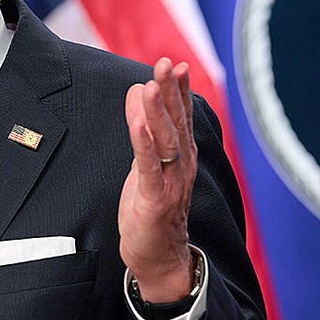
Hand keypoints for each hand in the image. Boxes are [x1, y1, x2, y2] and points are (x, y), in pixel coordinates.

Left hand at [118, 58, 197, 302]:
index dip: (178, 89)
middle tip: (165, 63)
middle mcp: (181, 164)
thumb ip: (145, 129)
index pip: (181, 116)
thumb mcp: (147, 163)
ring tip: (151, 86)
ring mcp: (171, 181)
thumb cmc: (153, 208)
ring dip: (158, 112)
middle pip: (176, 122)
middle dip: (170, 91)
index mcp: (181, 155)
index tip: (176, 64)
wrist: (159, 256)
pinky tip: (139, 125)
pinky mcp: (155, 199)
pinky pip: (149, 167)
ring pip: (165, 140)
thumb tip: (137, 91)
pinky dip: (144, 144)